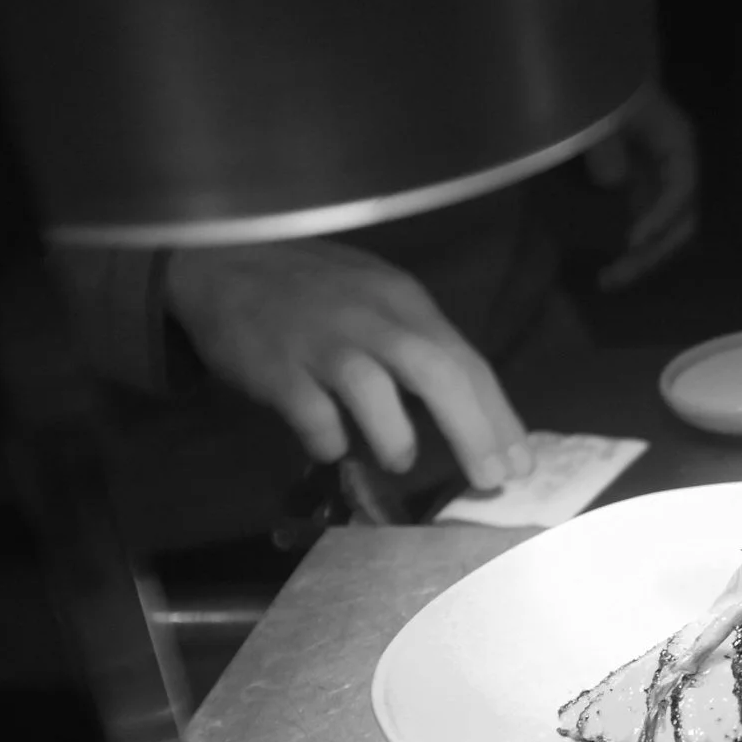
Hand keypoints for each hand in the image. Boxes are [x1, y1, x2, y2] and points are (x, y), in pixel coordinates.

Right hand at [165, 239, 532, 489]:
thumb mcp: (377, 299)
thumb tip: (470, 410)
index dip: (498, 415)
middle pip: (436, 371)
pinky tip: (333, 450)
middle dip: (473, 430)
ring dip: (396, 435)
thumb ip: (418, 346)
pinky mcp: (274, 365)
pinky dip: (327, 438)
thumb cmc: (312, 290)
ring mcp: (320, 339)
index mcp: (403, 301)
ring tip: (401, 460)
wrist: (221, 261)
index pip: (466, 359)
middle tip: (491, 480)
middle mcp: (368, 316)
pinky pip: (309, 411)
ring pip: (372, 387)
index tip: (520, 463)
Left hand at [583, 86, 699, 290]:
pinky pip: (648, 220)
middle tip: (615, 277)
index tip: (632, 241)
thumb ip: (608, 143)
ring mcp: (662, 176)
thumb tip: (615, 182)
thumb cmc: (603, 84)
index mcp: (678, 142)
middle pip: (682, 219)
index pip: (682, 189)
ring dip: (644, 257)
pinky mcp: (644, 183)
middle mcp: (678, 164)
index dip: (661, 217)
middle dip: (653, 252)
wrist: (594, 67)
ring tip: (608, 281)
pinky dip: (634, 244)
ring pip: (667, 227)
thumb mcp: (601, 111)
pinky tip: (612, 262)